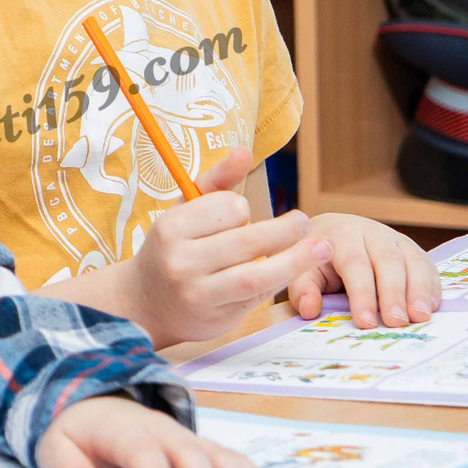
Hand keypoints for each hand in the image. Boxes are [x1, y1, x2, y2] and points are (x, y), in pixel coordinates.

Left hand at [35, 394, 272, 467]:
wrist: (94, 406)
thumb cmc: (78, 435)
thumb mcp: (56, 447)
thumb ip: (65, 467)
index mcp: (123, 430)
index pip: (142, 451)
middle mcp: (161, 430)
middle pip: (187, 452)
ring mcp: (184, 437)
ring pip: (215, 453)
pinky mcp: (199, 447)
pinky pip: (229, 457)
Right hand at [113, 147, 335, 345]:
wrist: (144, 304)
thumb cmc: (171, 248)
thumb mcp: (184, 210)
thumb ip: (215, 181)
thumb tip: (244, 151)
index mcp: (171, 227)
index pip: (227, 208)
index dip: (242, 209)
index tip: (239, 216)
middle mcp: (181, 261)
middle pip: (249, 240)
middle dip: (285, 229)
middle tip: (304, 222)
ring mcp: (198, 293)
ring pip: (259, 274)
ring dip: (297, 259)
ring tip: (323, 247)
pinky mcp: (216, 317)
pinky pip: (258, 296)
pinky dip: (279, 280)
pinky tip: (292, 271)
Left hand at [292, 213, 438, 327]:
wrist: (330, 233)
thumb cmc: (316, 260)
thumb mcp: (303, 271)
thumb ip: (303, 289)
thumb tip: (310, 309)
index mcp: (342, 235)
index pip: (355, 264)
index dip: (362, 294)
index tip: (366, 322)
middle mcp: (373, 233)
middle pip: (388, 262)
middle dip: (394, 293)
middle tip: (397, 322)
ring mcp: (396, 240)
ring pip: (413, 261)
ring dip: (419, 290)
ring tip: (419, 317)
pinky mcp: (412, 250)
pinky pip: (427, 265)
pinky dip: (432, 286)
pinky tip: (431, 307)